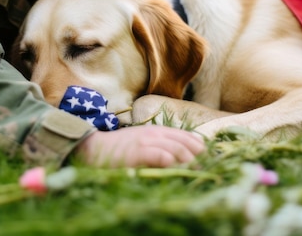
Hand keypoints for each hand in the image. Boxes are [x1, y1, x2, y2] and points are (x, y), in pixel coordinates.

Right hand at [73, 125, 204, 167]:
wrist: (93, 147)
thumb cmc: (119, 148)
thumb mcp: (142, 141)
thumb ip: (160, 145)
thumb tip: (182, 157)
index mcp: (157, 131)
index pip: (186, 136)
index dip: (199, 147)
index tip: (208, 158)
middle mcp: (154, 134)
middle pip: (185, 143)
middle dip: (198, 156)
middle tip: (207, 168)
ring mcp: (146, 142)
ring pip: (176, 149)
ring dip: (189, 160)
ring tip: (197, 171)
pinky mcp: (138, 152)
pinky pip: (161, 156)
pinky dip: (171, 162)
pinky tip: (177, 169)